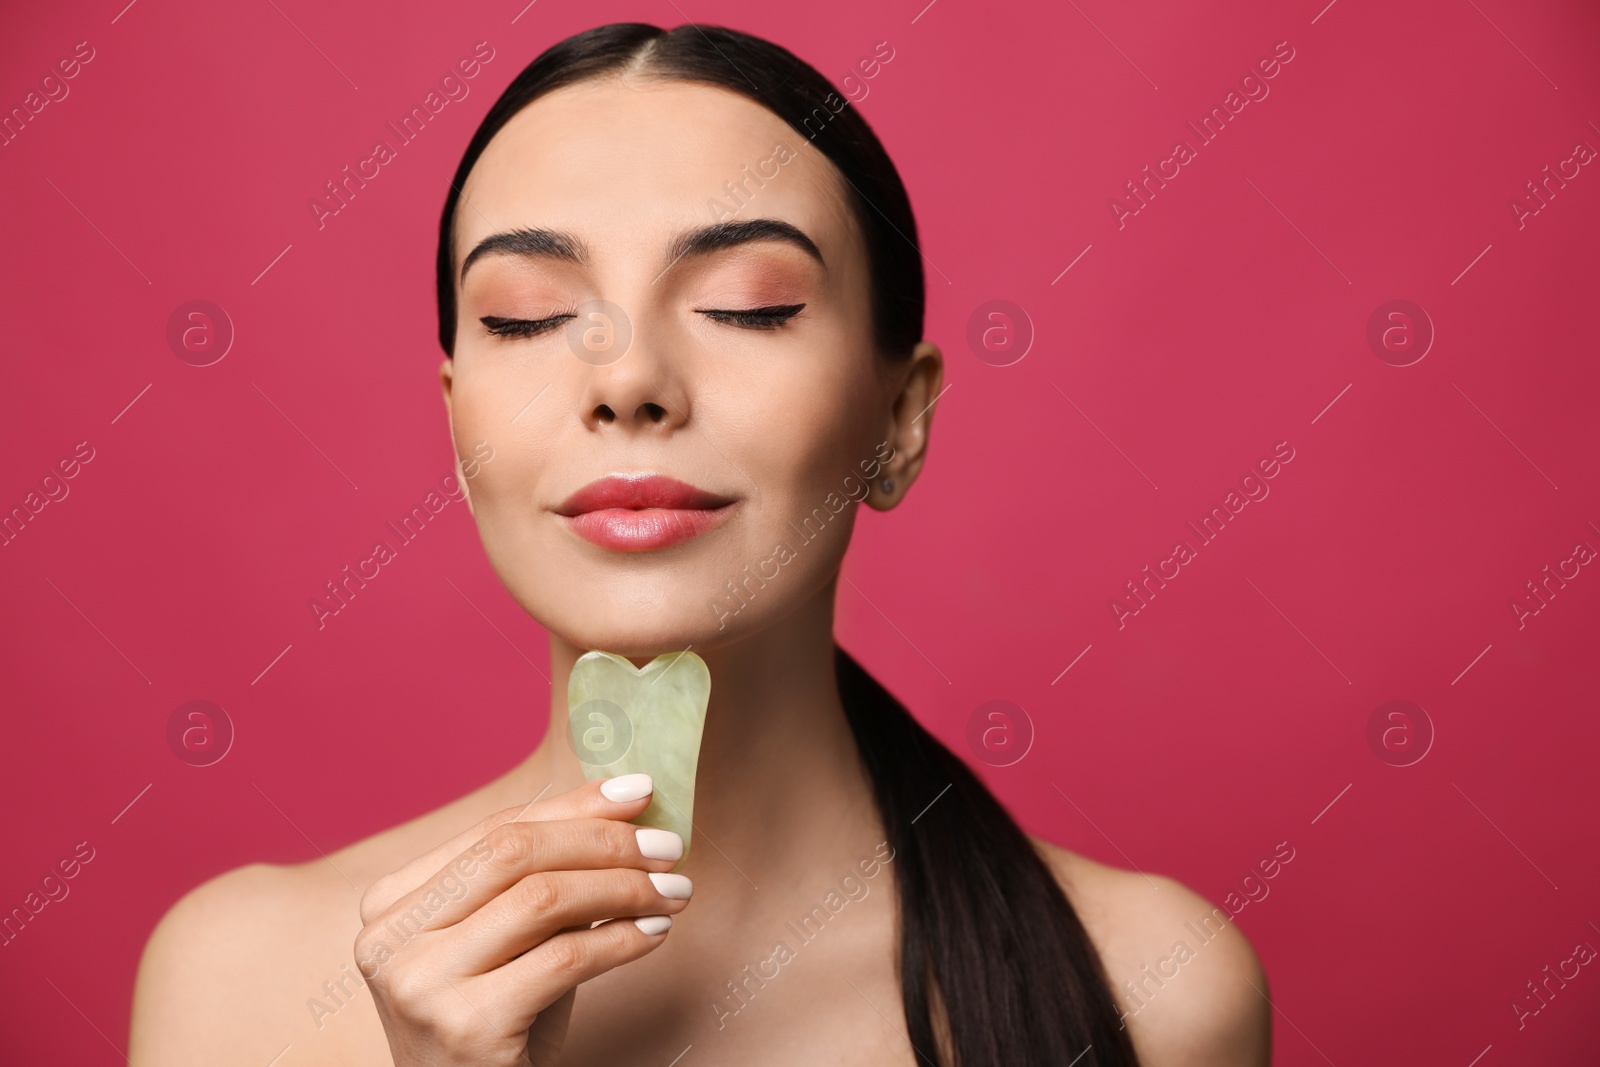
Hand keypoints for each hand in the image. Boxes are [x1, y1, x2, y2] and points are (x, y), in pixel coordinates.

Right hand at [354, 773, 690, 1065]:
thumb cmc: (499, 1025)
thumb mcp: (509, 942)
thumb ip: (542, 879)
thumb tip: (624, 808)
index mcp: (390, 904)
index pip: (494, 829)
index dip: (573, 806)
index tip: (639, 792)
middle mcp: (390, 939)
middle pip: (514, 852)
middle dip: (603, 840)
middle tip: (668, 845)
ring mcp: (420, 983)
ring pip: (543, 898)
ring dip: (624, 888)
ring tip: (674, 891)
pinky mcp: (466, 1026)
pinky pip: (565, 957)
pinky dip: (623, 939)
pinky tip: (655, 933)